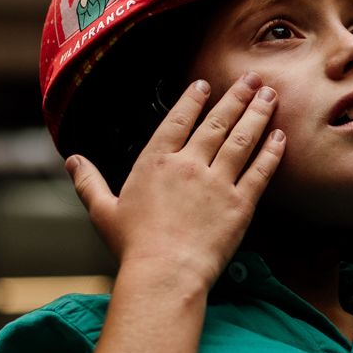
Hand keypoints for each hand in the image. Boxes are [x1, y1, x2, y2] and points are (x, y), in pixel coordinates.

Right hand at [67, 76, 282, 286]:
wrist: (165, 274)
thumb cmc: (133, 247)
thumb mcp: (103, 211)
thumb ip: (89, 182)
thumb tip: (72, 160)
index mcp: (155, 163)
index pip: (177, 120)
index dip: (192, 100)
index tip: (205, 85)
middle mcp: (188, 165)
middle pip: (217, 122)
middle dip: (236, 97)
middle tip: (251, 78)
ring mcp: (217, 182)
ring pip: (242, 139)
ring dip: (258, 113)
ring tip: (270, 94)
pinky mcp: (240, 204)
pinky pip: (260, 171)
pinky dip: (271, 151)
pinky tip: (280, 136)